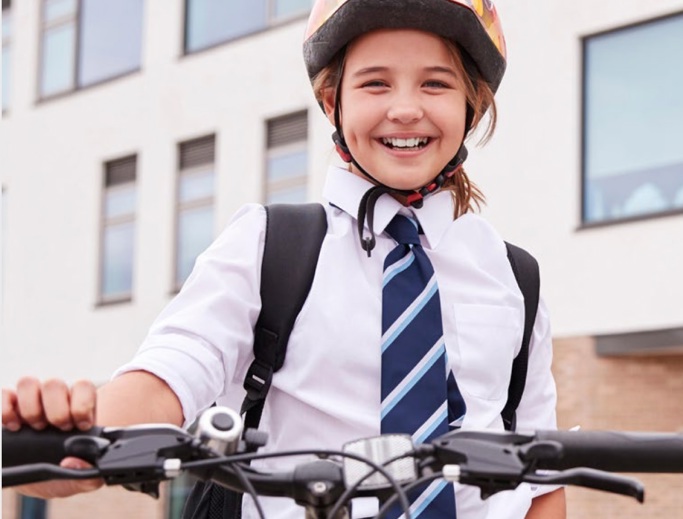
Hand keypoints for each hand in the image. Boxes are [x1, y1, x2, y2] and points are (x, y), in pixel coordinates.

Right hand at [2, 377, 104, 496]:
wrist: (44, 479)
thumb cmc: (67, 472)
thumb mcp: (82, 479)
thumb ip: (88, 474)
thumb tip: (73, 463)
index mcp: (80, 409)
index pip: (83, 388)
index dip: (82, 404)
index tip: (80, 426)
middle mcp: (56, 401)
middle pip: (54, 384)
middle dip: (55, 409)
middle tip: (57, 428)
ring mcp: (31, 403)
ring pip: (28, 383)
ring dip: (30, 406)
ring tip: (34, 427)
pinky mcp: (9, 410)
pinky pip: (5, 395)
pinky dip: (5, 407)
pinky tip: (12, 426)